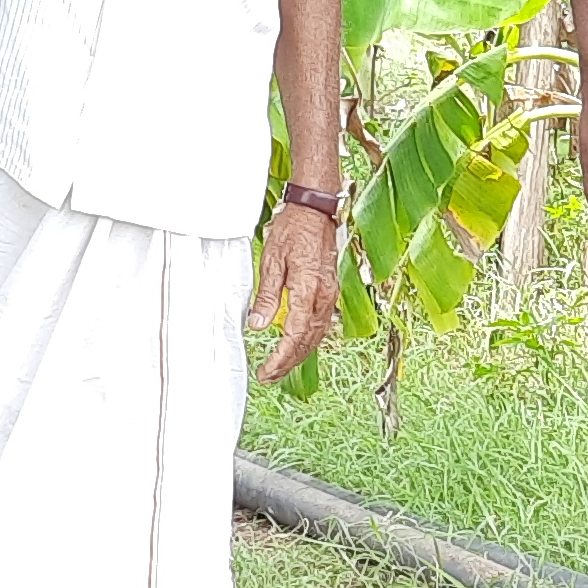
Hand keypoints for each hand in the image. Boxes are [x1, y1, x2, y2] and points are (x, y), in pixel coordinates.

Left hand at [250, 206, 341, 382]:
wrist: (316, 210)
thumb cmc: (293, 229)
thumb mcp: (271, 260)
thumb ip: (267, 296)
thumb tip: (258, 325)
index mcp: (308, 290)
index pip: (295, 336)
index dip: (281, 358)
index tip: (266, 371)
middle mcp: (323, 296)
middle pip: (308, 342)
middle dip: (288, 362)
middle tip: (269, 376)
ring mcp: (330, 294)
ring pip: (317, 336)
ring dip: (299, 354)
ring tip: (280, 366)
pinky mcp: (330, 291)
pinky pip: (322, 324)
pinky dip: (309, 340)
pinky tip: (298, 345)